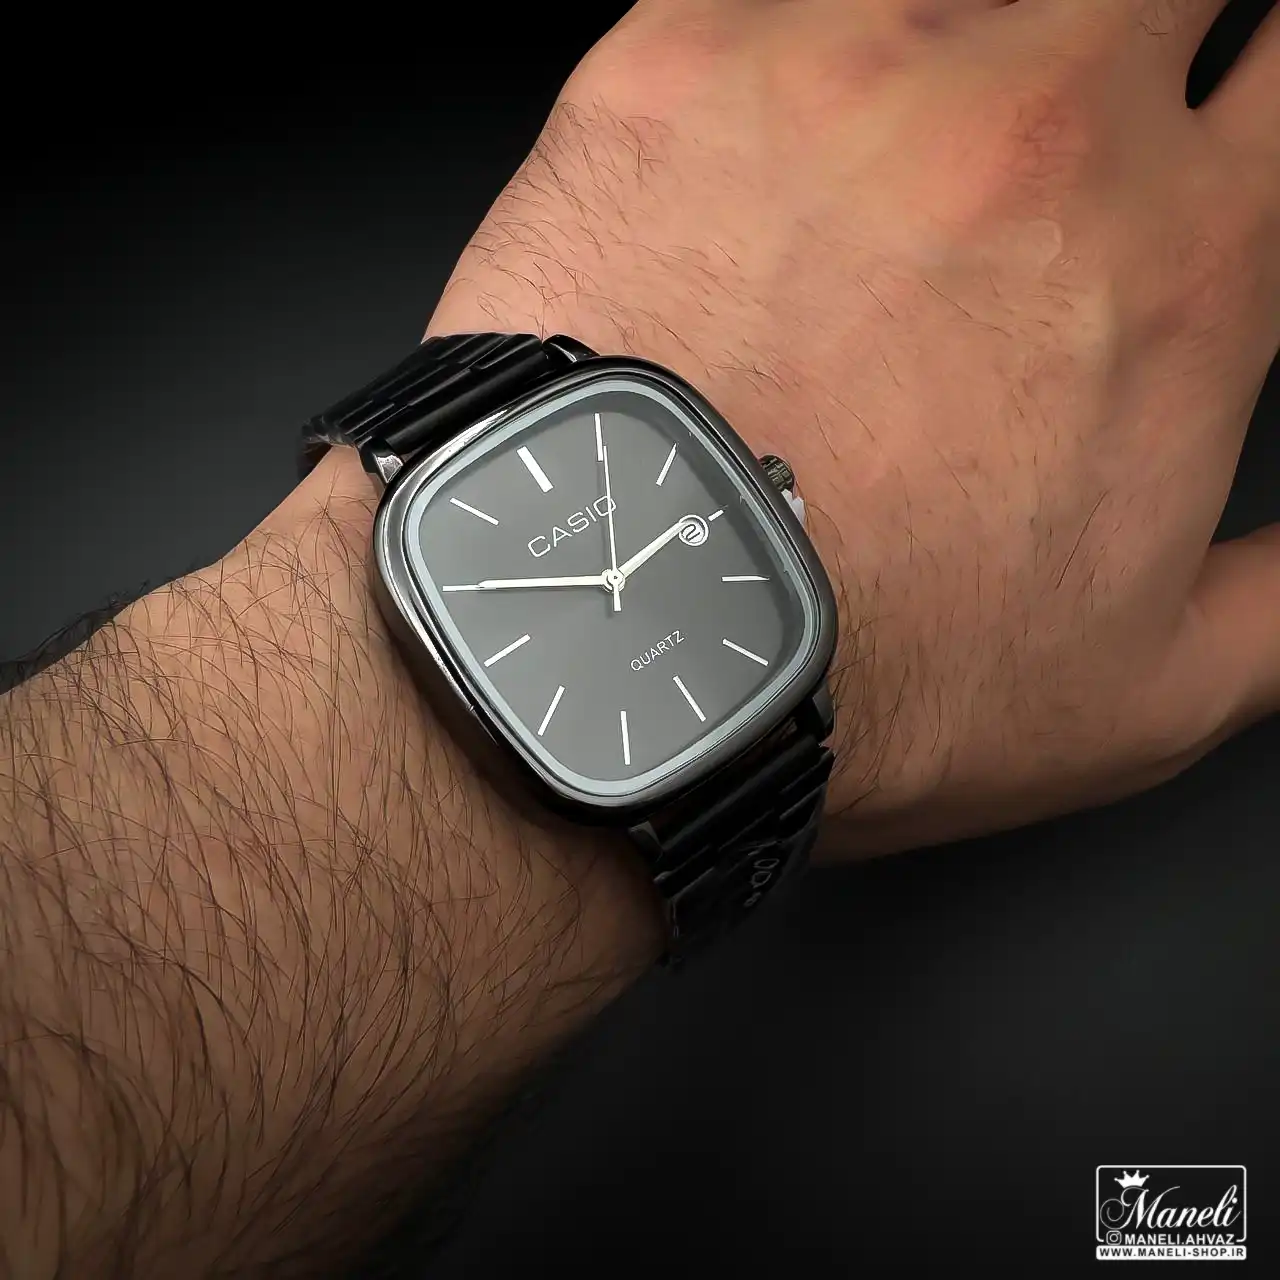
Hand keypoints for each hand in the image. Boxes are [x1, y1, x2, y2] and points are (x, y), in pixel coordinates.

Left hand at [431, 0, 1279, 856]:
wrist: (629, 644)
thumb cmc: (867, 670)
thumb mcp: (1152, 684)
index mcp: (1179, 260)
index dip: (1260, 75)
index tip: (1225, 94)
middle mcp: (1038, 130)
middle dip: (1129, 30)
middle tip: (1054, 120)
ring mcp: (854, 69)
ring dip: (950, 45)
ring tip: (893, 155)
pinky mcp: (682, 63)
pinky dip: (784, 48)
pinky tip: (763, 143)